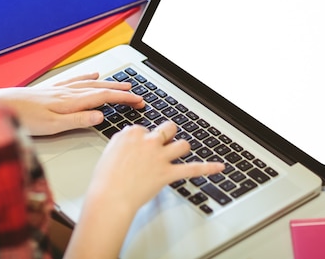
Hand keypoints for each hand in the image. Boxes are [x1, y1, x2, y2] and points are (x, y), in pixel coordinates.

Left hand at [0, 73, 143, 135]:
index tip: (140, 102)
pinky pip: (75, 79)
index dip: (124, 99)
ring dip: (110, 83)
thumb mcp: (52, 126)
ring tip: (124, 85)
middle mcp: (68, 92)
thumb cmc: (23, 118)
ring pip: (91, 83)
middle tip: (139, 95)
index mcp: (71, 102)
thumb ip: (77, 120)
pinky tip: (93, 74)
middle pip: (101, 88)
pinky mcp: (51, 88)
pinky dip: (88, 76)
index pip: (105, 98)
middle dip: (122, 91)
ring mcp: (60, 89)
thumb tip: (100, 117)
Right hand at [65, 121, 223, 257]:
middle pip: (168, 129)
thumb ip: (123, 142)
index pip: (145, 128)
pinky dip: (208, 168)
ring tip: (179, 153)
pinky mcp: (168, 173)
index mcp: (132, 133)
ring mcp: (160, 157)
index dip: (144, 139)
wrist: (110, 197)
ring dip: (182, 148)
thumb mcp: (109, 151)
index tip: (140, 147)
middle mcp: (148, 141)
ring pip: (182, 145)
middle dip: (168, 134)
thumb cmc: (105, 179)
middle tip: (165, 140)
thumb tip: (130, 139)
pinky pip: (193, 169)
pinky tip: (219, 167)